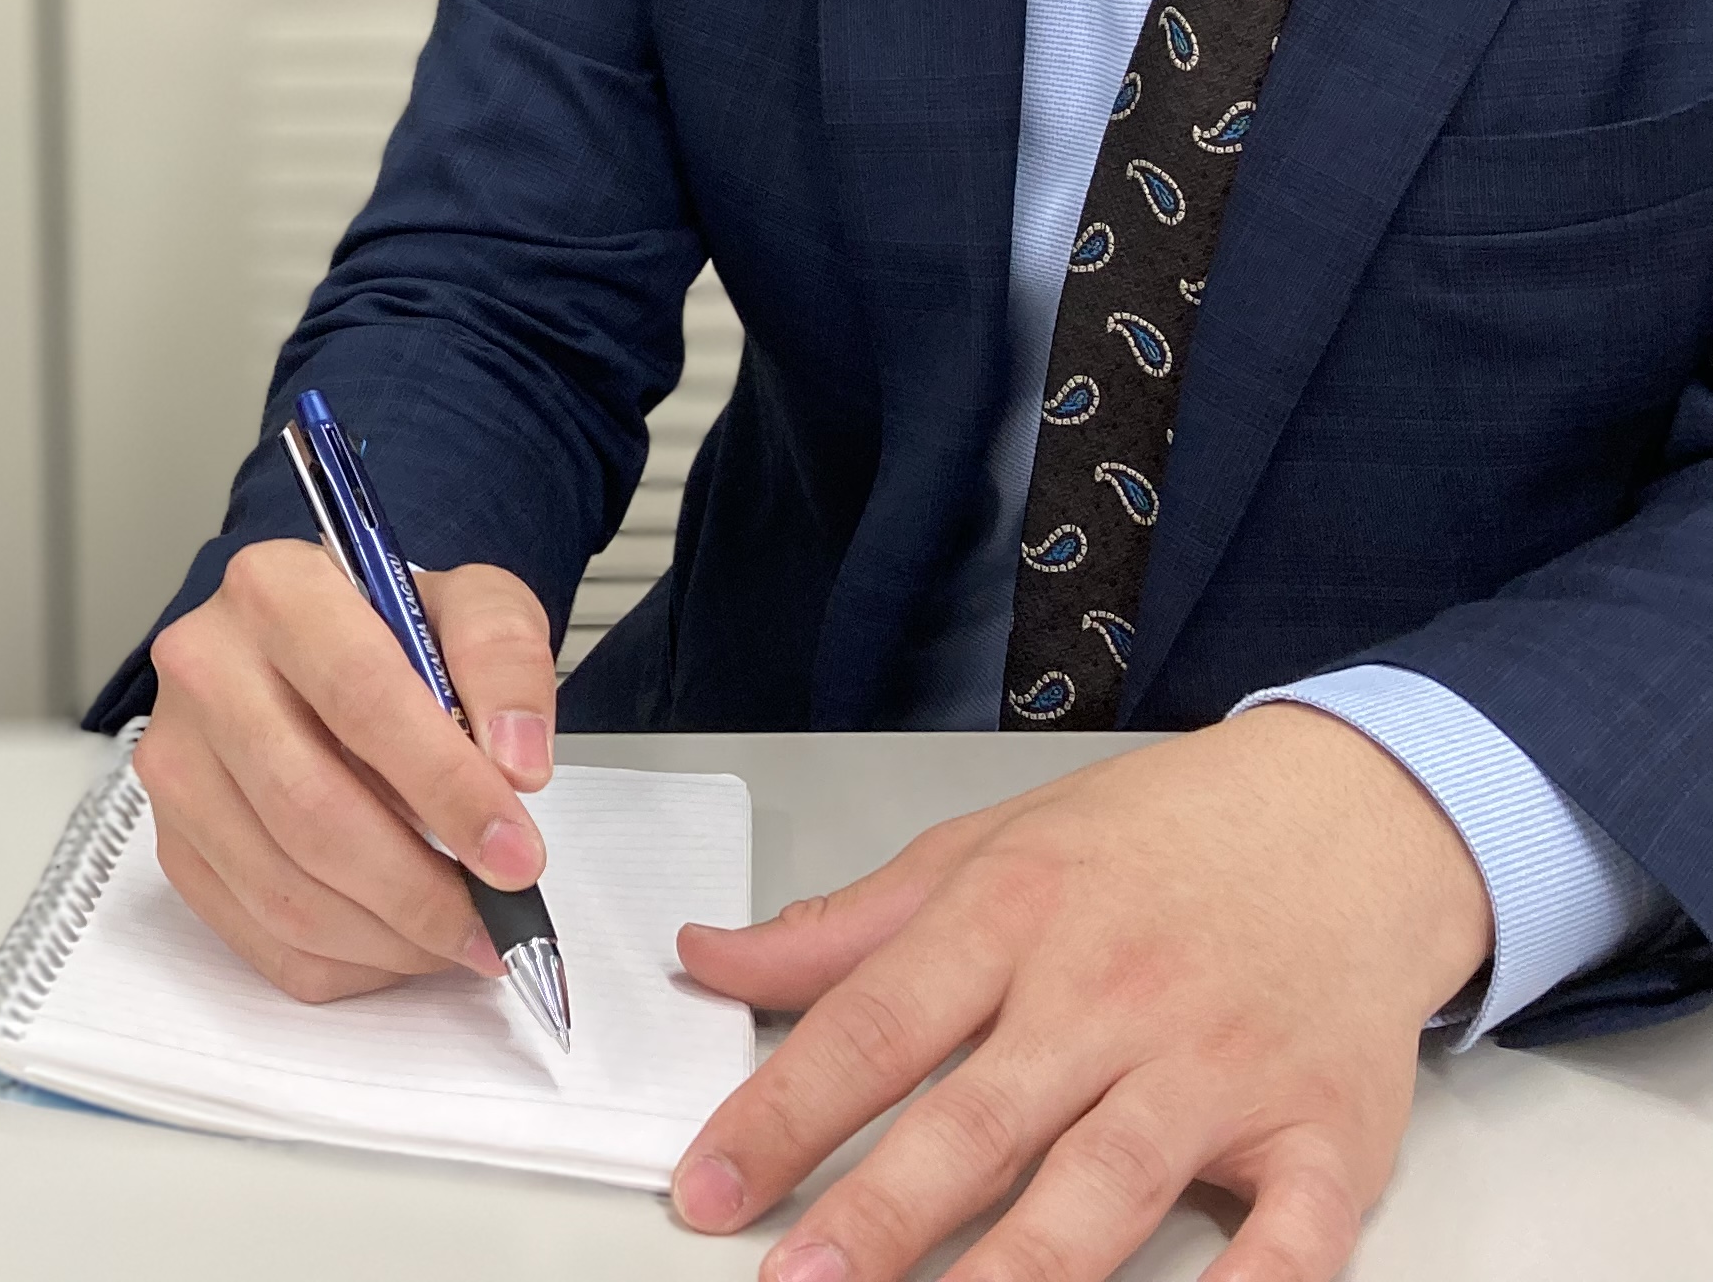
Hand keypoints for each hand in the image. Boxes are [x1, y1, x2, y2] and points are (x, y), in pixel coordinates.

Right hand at [131, 537, 561, 997]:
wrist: (315, 652)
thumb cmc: (390, 635)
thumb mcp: (469, 605)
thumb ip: (505, 660)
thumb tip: (514, 764)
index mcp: (275, 590)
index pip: (360, 697)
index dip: (446, 788)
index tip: (514, 854)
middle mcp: (203, 668)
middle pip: (310, 809)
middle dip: (420, 888)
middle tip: (498, 921)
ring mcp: (176, 760)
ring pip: (283, 887)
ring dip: (390, 937)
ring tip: (461, 937)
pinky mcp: (174, 838)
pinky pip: (260, 933)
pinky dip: (347, 961)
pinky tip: (401, 941)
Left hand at [668, 706, 1492, 1281]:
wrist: (1349, 819)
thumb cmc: (1148, 840)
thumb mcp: (980, 850)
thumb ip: (845, 928)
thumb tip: (706, 957)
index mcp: (1010, 920)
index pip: (872, 1030)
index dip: (782, 1116)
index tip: (708, 1192)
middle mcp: (1107, 998)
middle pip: (975, 1124)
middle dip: (878, 1217)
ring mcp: (1218, 1072)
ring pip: (1102, 1189)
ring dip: (1013, 1275)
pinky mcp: (1324, 1136)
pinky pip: (1287, 1239)